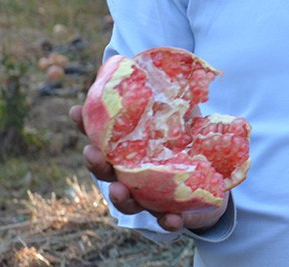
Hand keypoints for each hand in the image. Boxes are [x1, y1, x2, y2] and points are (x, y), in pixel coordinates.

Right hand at [68, 104, 228, 231]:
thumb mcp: (181, 116)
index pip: (101, 135)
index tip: (75, 111)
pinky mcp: (170, 212)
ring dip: (120, 198)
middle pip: (105, 172)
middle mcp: (131, 174)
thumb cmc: (187, 142)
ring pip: (127, 200)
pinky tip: (172, 220)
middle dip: (96, 164)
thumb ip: (170, 98)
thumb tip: (166, 67)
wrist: (212, 181)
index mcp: (128, 148)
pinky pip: (165, 220)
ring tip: (118, 190)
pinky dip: (167, 222)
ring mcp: (148, 195)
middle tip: (93, 154)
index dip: (85, 124)